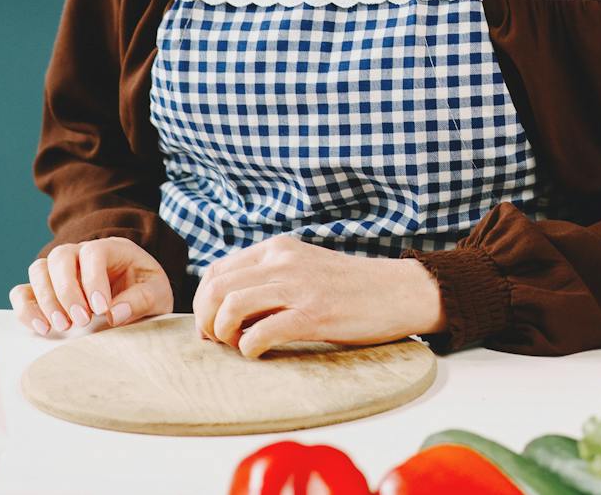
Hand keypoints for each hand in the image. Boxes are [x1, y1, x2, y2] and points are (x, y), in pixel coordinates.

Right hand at [11, 236, 172, 335]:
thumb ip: (142, 300)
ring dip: (46, 300)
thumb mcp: (158, 293)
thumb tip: (114, 314)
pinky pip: (22, 292)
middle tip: (81, 320)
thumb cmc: (147, 292)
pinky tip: (43, 328)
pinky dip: (26, 309)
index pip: (94, 253)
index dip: (93, 280)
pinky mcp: (44, 291)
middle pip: (60, 257)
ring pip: (38, 271)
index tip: (101, 309)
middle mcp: (81, 254)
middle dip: (67, 290)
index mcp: (112, 248)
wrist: (138, 300)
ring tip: (63, 327)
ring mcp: (59, 271)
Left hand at [192, 235, 444, 357]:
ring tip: (237, 346)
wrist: (399, 291)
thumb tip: (229, 307)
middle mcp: (284, 261)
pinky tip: (260, 352)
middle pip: (217, 288)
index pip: (217, 271)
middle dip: (205, 320)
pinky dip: (249, 348)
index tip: (210, 326)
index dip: (202, 303)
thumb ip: (272, 277)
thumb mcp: (305, 268)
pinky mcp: (313, 314)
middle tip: (216, 341)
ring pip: (231, 306)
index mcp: (279, 248)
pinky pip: (261, 332)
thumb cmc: (352, 288)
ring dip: (224, 334)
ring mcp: (299, 286)